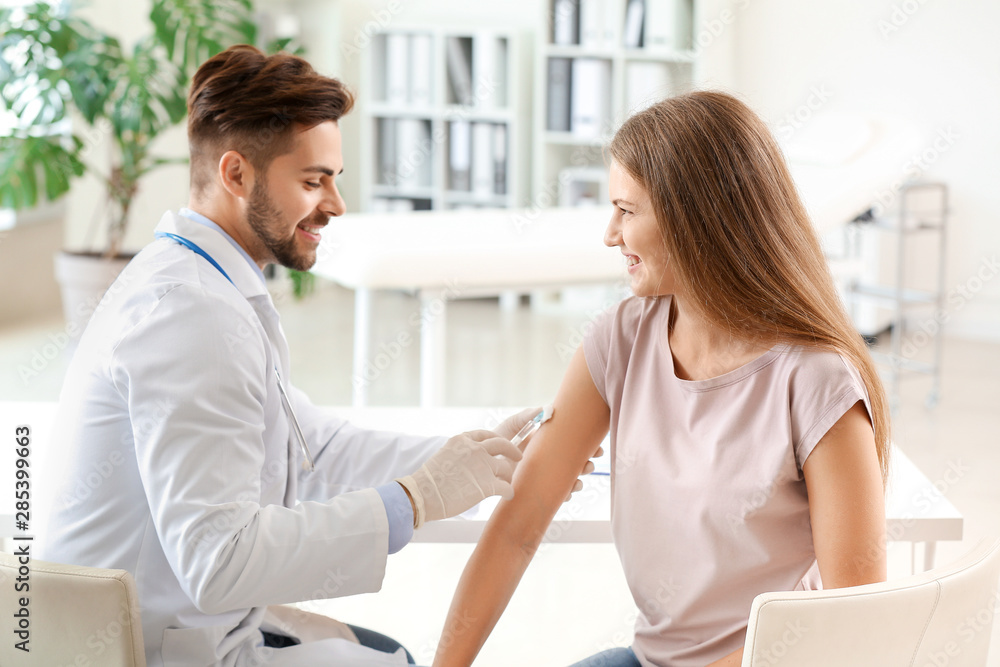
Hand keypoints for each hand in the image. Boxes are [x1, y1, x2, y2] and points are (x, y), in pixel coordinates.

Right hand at [396, 430, 521, 527]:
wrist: (422, 494)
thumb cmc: (430, 480)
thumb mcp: (445, 455)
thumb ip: (461, 453)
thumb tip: (473, 461)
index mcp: (463, 440)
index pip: (486, 434)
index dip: (496, 440)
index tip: (502, 445)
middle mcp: (475, 448)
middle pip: (503, 444)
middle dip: (513, 450)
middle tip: (518, 456)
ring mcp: (483, 465)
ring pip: (506, 467)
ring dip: (507, 476)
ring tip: (505, 483)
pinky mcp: (488, 484)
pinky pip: (507, 486)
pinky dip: (508, 491)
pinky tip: (506, 494)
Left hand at [493, 405, 603, 501]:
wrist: (481, 464)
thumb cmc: (496, 442)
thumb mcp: (511, 426)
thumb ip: (526, 417)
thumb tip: (546, 408)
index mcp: (546, 443)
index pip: (571, 444)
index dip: (587, 445)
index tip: (597, 445)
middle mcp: (548, 460)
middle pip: (575, 462)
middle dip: (588, 462)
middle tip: (592, 459)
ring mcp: (544, 476)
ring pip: (569, 479)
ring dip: (579, 478)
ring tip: (580, 475)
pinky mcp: (536, 490)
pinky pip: (556, 495)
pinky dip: (564, 493)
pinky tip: (568, 490)